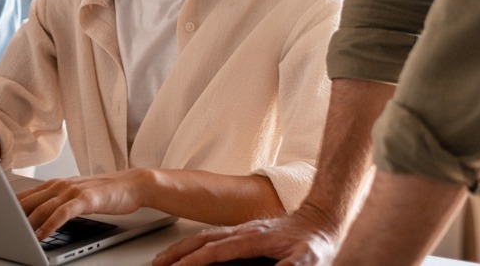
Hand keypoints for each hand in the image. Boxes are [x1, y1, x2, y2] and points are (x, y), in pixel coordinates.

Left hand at [17, 169, 154, 239]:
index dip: (9, 207)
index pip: (26, 196)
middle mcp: (60, 185)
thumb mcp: (76, 196)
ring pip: (42, 208)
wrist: (133, 184)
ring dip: (27, 223)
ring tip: (15, 235)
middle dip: (12, 216)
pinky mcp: (85, 199)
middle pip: (29, 201)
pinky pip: (61, 214)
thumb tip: (39, 217)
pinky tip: (41, 235)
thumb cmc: (105, 192)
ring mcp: (72, 191)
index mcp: (56, 184)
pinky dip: (49, 225)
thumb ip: (58, 203)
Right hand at [152, 213, 337, 265]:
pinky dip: (194, 245)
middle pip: (201, 240)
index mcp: (254, 238)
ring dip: (180, 248)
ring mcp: (242, 231)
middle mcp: (243, 232)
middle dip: (176, 253)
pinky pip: (212, 238)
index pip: (216, 250)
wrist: (322, 219)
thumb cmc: (316, 241)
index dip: (194, 261)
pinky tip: (189, 252)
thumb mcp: (309, 258)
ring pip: (203, 237)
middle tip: (157, 265)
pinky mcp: (244, 234)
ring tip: (163, 259)